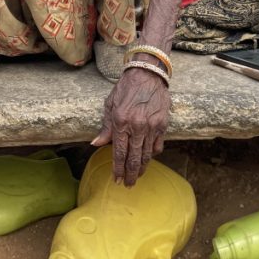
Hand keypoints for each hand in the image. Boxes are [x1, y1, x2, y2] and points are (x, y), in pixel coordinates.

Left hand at [91, 67, 169, 186]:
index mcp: (121, 121)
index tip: (116, 179)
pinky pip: (158, 146)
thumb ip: (106, 127)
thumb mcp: (110, 104)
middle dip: (130, 174)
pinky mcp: (163, 124)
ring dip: (142, 168)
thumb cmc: (126, 88)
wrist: (148, 74)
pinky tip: (147, 159)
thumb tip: (96, 144)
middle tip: (128, 185)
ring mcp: (152, 126)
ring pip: (147, 155)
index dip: (118, 168)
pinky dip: (152, 154)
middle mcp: (137, 126)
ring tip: (137, 176)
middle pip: (134, 158)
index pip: (119, 152)